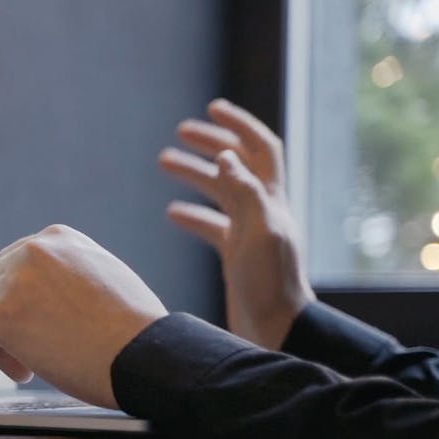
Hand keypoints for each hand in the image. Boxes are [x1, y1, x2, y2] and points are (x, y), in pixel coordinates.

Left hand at [0, 225, 166, 408]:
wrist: (150, 357)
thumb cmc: (137, 332)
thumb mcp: (106, 277)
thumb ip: (69, 275)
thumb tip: (38, 297)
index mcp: (58, 238)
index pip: (12, 266)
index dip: (19, 301)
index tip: (44, 330)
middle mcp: (34, 250)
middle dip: (5, 321)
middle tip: (32, 358)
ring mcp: (17, 281)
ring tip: (24, 366)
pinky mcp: (5, 317)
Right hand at [158, 98, 314, 349]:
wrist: (275, 330)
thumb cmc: (269, 284)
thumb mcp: (258, 232)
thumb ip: (243, 192)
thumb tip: (225, 155)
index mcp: (272, 200)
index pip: (259, 149)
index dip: (239, 126)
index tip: (212, 109)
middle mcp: (263, 211)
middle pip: (236, 165)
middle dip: (210, 143)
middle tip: (180, 131)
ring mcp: (250, 233)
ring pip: (219, 193)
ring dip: (193, 174)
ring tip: (162, 161)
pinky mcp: (237, 256)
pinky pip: (212, 226)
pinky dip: (191, 214)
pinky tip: (170, 212)